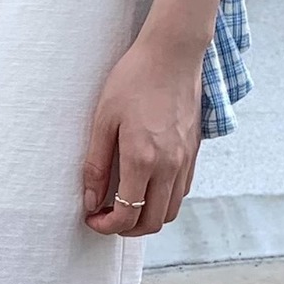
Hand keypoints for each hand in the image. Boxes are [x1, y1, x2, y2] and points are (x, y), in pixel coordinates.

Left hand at [82, 31, 203, 236]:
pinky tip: (146, 187)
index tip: (92, 218)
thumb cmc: (133, 80)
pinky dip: (164, 201)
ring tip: (126, 205)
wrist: (172, 54)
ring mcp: (185, 161)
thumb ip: (96, 165)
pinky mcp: (194, 153)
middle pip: (152, 222)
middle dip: (126, 229)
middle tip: (106, 217)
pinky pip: (182, 192)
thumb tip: (90, 200)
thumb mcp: (103, 120)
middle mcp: (169, 166)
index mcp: (142, 160)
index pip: (127, 215)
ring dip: (147, 218)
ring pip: (171, 211)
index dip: (106, 226)